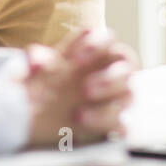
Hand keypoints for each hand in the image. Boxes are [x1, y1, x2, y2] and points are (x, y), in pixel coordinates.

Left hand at [21, 29, 136, 147]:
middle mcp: (113, 71)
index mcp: (98, 51)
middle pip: (127, 68)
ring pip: (129, 96)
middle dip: (109, 79)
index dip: (95, 45)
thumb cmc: (48, 77)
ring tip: (78, 115)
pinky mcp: (114, 122)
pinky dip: (106, 125)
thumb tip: (37, 62)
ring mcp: (117, 97)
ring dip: (107, 106)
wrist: (41, 108)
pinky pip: (122, 125)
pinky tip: (86, 127)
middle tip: (85, 90)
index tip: (74, 59)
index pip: (108, 39)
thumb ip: (39, 59)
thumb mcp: (40, 67)